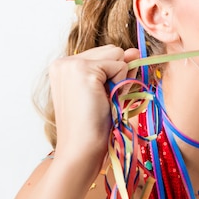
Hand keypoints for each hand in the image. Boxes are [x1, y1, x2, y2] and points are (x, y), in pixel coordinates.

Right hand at [48, 45, 141, 163]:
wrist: (81, 149)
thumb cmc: (93, 126)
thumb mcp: (108, 91)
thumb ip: (120, 69)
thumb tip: (135, 50)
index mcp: (64, 67)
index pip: (104, 54)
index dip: (113, 74)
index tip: (102, 96)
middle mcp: (63, 62)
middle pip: (112, 50)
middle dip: (117, 73)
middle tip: (104, 99)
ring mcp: (71, 64)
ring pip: (117, 54)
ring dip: (119, 78)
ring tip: (103, 100)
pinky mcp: (83, 69)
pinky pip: (120, 65)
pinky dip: (120, 83)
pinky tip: (105, 100)